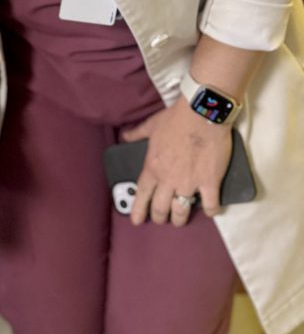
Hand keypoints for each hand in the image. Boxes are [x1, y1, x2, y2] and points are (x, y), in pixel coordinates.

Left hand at [122, 98, 231, 227]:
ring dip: (180, 218)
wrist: (202, 113)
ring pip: (181, 211)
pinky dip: (209, 211)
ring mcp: (189, 183)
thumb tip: (124, 135)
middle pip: (161, 208)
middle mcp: (168, 179)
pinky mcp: (210, 183)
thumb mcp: (151, 125)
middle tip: (162, 219)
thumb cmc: (176, 119)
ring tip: (180, 220)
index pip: (142, 194)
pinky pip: (210, 205)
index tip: (136, 220)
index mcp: (153, 167)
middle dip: (160, 217)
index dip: (138, 210)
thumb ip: (136, 133)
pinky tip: (209, 211)